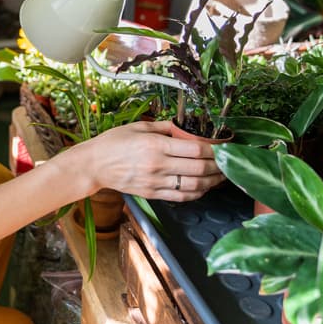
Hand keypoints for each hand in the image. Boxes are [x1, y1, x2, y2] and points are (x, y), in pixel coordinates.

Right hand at [69, 121, 223, 202]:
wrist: (94, 165)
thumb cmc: (112, 143)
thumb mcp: (137, 127)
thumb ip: (163, 127)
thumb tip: (183, 127)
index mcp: (155, 145)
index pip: (194, 149)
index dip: (214, 150)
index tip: (223, 147)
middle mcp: (158, 165)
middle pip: (199, 168)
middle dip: (218, 166)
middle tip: (228, 163)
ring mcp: (156, 182)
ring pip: (194, 185)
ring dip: (212, 182)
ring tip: (221, 176)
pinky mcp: (153, 194)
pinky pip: (182, 196)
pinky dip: (197, 193)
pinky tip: (204, 187)